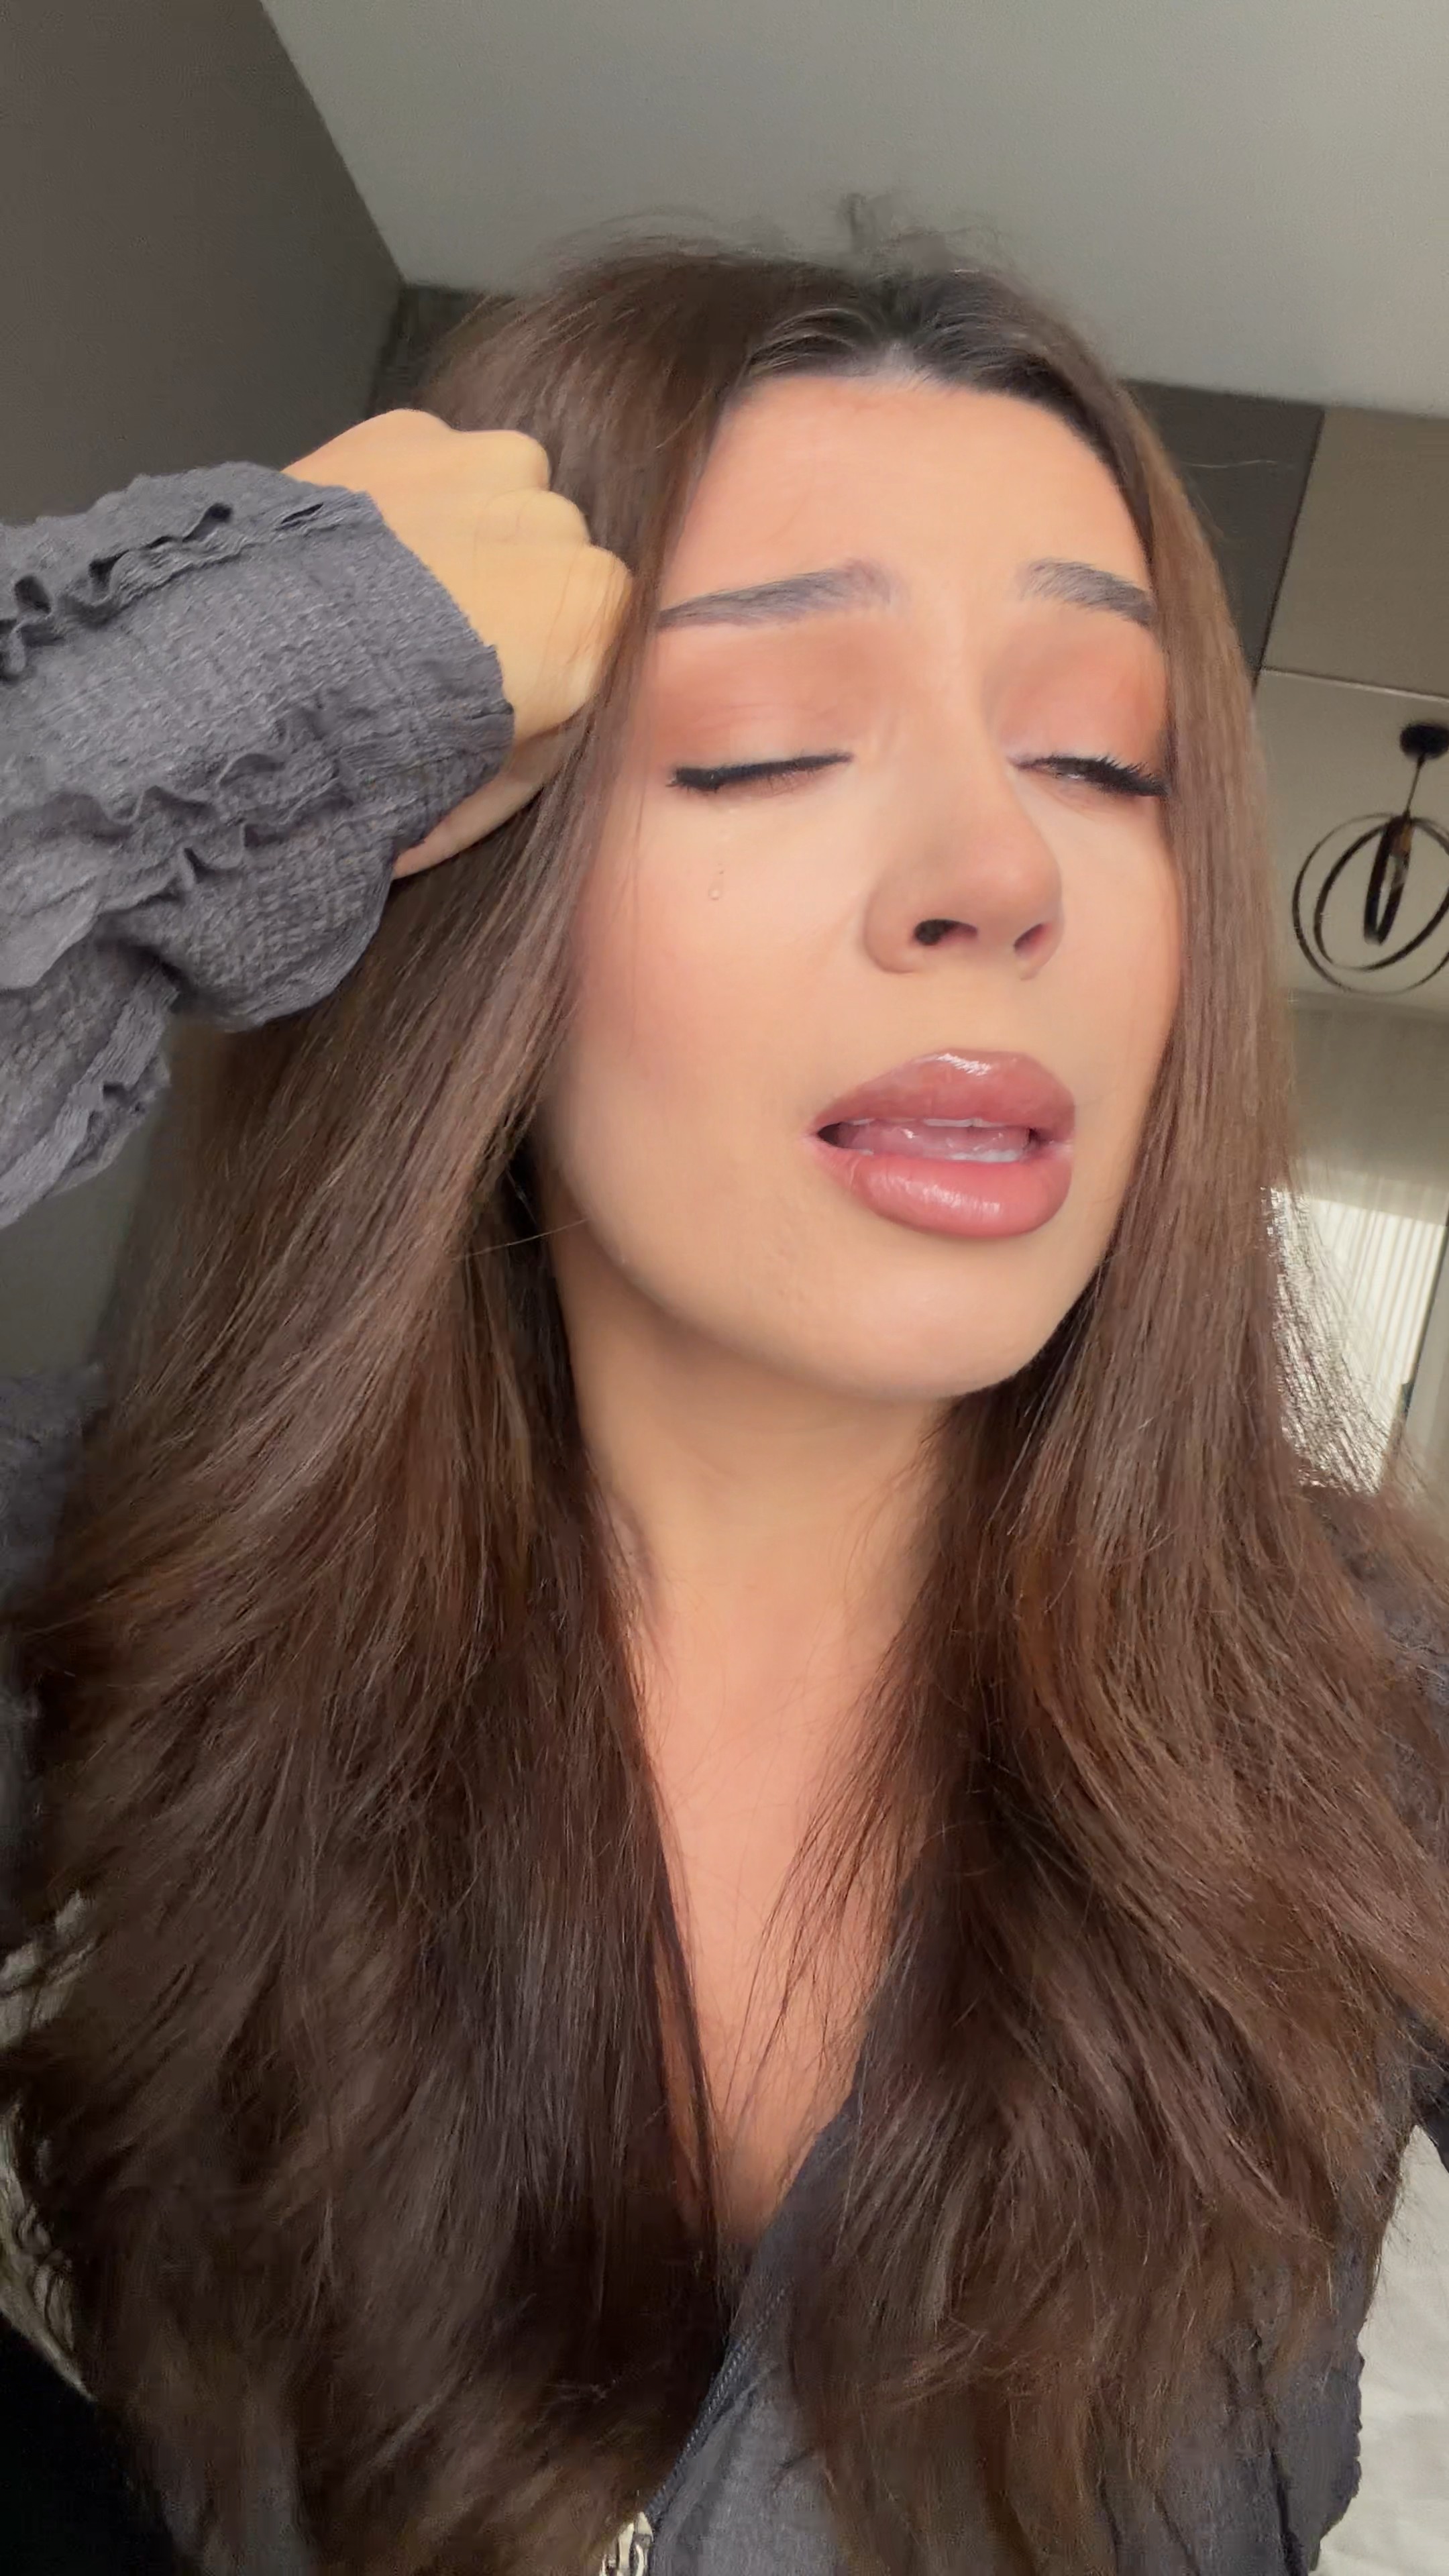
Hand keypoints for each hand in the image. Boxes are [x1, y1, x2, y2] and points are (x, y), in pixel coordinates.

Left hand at [283, 411, 631, 873]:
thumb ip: (539, 748)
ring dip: (464, 539)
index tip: (497, 712)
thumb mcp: (484, 783)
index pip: (599, 643)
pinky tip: (353, 552)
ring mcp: (483, 458)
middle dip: (508, 601)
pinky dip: (406, 502)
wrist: (259, 662)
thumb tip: (539, 736)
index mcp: (597, 606)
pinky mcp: (408, 426)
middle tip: (431, 657)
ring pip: (498, 500)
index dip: (549, 680)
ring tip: (387, 597)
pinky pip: (432, 466)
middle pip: (551, 562)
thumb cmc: (386, 739)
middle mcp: (558, 515)